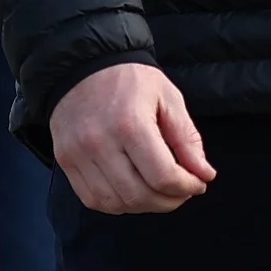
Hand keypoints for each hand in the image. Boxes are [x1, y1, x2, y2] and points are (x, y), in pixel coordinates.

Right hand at [49, 62, 215, 214]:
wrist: (83, 64)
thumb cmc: (130, 80)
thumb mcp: (168, 97)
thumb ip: (187, 138)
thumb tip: (204, 174)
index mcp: (130, 123)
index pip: (163, 176)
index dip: (187, 187)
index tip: (198, 183)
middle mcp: (100, 142)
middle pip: (139, 196)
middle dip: (169, 201)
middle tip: (182, 192)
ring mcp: (78, 154)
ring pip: (116, 203)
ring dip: (143, 206)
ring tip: (158, 192)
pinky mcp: (66, 161)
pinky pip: (93, 199)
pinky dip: (117, 204)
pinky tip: (132, 190)